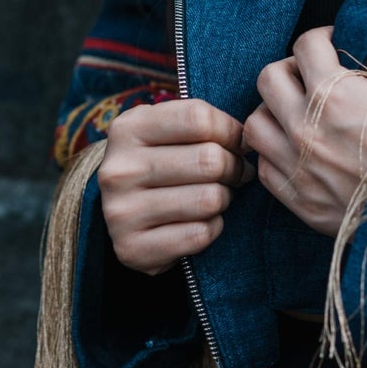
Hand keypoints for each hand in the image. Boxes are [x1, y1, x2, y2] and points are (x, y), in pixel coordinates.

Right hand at [97, 99, 253, 275]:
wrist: (122, 216)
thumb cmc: (161, 163)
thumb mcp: (170, 131)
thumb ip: (205, 123)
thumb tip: (247, 138)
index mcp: (128, 129)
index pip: (199, 119)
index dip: (230, 131)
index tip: (235, 143)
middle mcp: (119, 169)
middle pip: (209, 160)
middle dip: (233, 168)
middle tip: (232, 174)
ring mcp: (122, 212)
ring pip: (209, 199)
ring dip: (223, 199)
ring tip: (213, 196)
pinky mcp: (132, 248)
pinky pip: (200, 234)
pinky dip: (212, 228)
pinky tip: (198, 222)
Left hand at [244, 26, 366, 237]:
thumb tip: (351, 60)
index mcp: (335, 93)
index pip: (306, 45)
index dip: (320, 38)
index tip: (328, 45)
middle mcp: (306, 126)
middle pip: (268, 78)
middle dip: (289, 72)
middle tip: (307, 78)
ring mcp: (298, 165)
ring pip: (255, 123)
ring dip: (273, 115)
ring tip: (294, 118)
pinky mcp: (299, 199)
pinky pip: (265, 168)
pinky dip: (276, 156)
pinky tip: (297, 154)